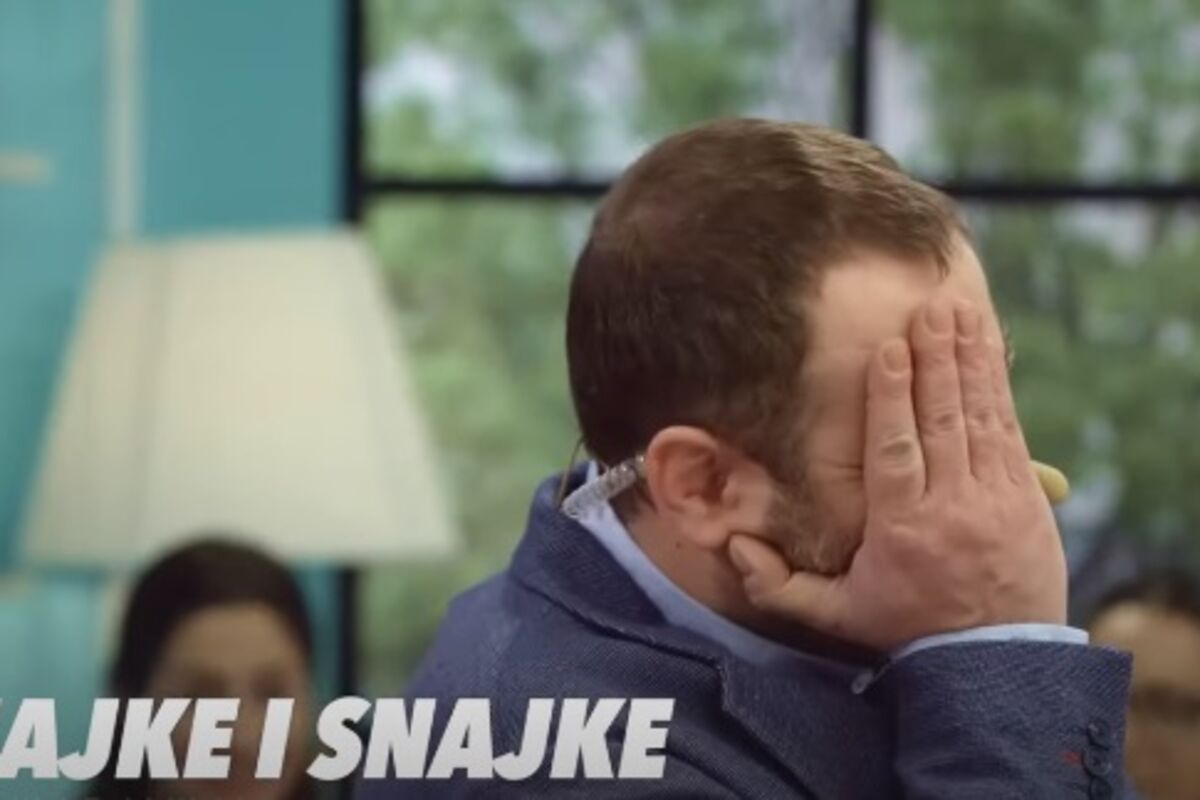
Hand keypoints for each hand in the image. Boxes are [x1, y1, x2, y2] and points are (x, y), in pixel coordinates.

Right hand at [729, 295, 1066, 650]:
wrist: (997, 659)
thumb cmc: (908, 628)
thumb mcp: (837, 616)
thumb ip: (780, 586)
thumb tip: (735, 547)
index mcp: (901, 529)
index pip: (895, 452)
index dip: (892, 398)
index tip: (889, 350)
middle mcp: (951, 507)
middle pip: (940, 422)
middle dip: (934, 361)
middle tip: (926, 311)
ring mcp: (994, 498)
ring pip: (978, 417)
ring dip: (967, 360)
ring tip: (955, 312)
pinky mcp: (1024, 495)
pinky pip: (1008, 429)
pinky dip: (996, 384)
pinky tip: (987, 347)